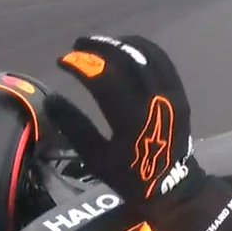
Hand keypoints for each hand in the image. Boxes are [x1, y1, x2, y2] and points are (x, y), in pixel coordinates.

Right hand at [44, 34, 203, 206]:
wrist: (174, 186)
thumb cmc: (132, 176)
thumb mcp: (96, 159)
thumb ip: (74, 127)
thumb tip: (52, 99)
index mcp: (132, 120)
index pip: (104, 78)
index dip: (80, 64)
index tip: (62, 61)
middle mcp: (155, 100)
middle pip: (126, 58)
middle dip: (99, 46)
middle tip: (78, 45)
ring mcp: (171, 94)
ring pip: (146, 53)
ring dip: (119, 44)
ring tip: (98, 44)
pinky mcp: (179, 92)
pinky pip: (162, 59)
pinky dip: (141, 48)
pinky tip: (124, 48)